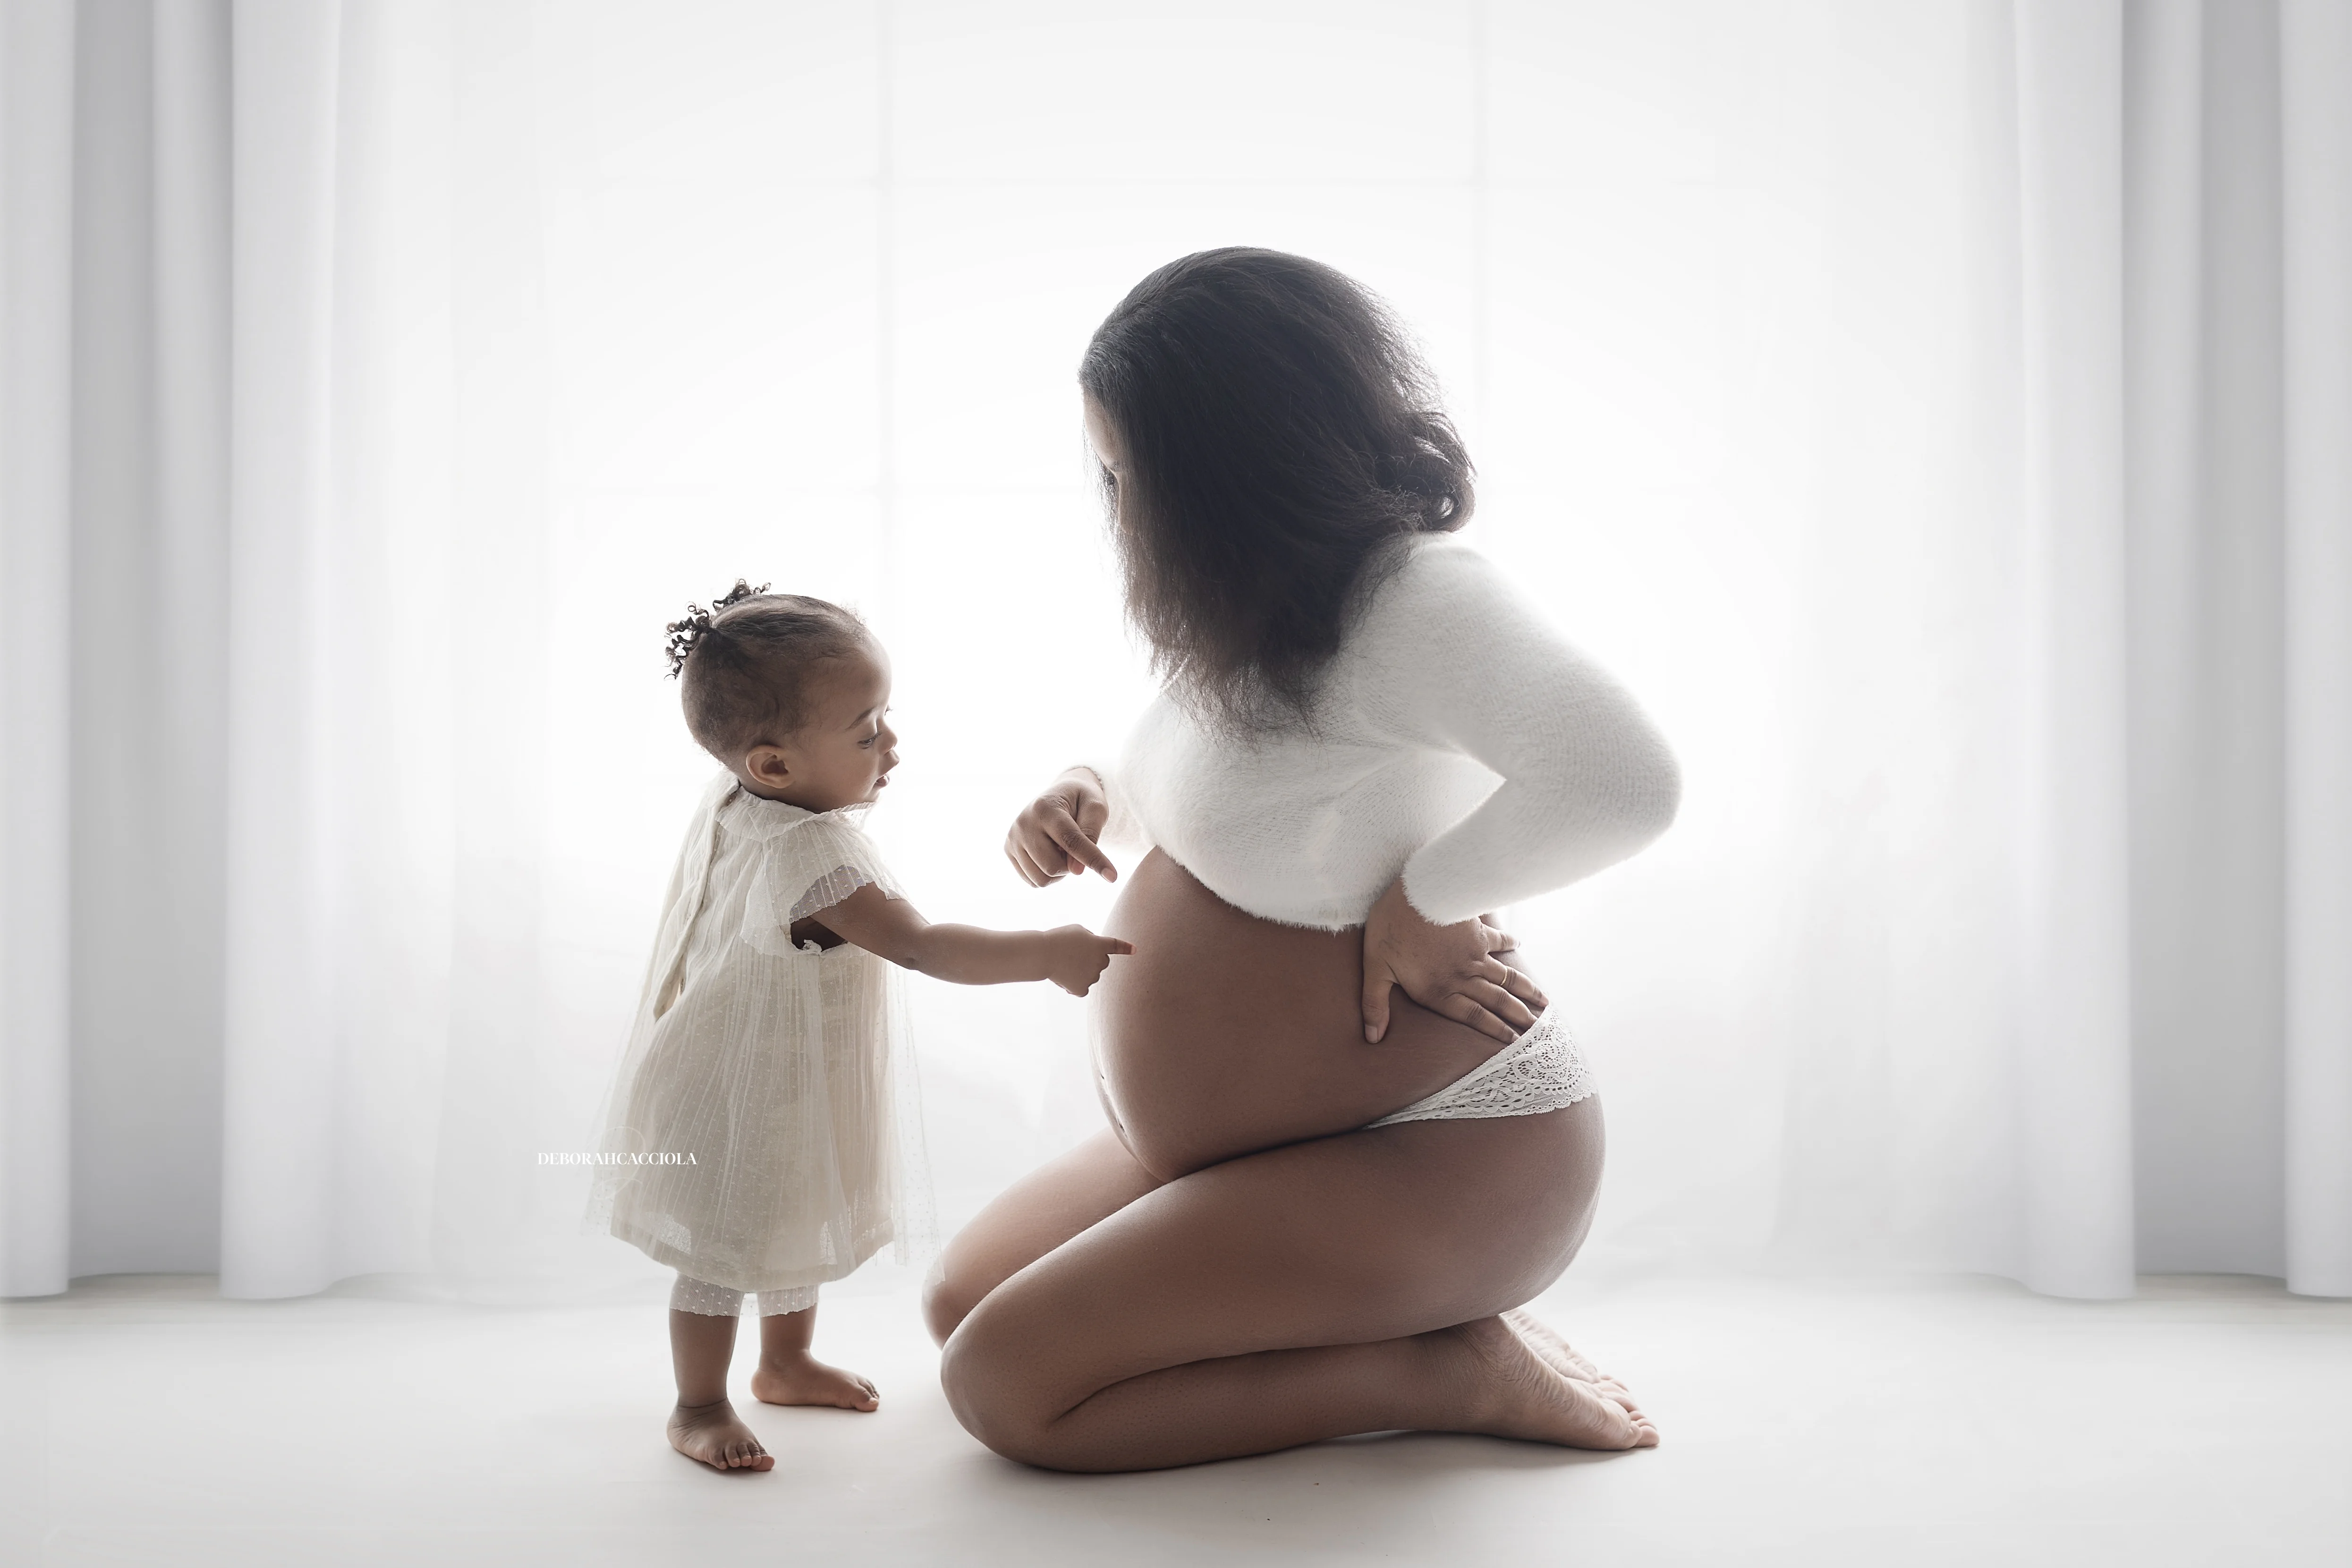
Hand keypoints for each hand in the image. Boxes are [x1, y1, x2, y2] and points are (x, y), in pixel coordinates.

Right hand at [1006, 768, 1118, 885]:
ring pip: (1041, 879)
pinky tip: (1051, 855)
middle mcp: (1022, 823)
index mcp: (1045, 808)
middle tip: (1077, 849)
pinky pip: (1032, 881)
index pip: (1071, 841)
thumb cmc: (1081, 800)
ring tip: (1063, 851)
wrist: (1059, 793)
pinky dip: (1048, 874)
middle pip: (1052, 866)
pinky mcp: (1008, 850)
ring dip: (1060, 872)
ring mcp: (1012, 838)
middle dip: (1072, 865)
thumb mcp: (1095, 808)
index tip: (1112, 876)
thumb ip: (1090, 836)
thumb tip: (1076, 870)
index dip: (1093, 860)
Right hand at [1045, 926, 1133, 996]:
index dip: (1126, 948)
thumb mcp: (1078, 931)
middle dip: (1093, 960)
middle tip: (1075, 955)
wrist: (1044, 954)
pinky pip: (1082, 988)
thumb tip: (1093, 952)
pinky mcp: (1082, 989)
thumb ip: (1091, 940)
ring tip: (1064, 964)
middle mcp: (1100, 962)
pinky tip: (1064, 978)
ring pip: (1091, 975)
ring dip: (1081, 971)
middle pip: (1102, 962)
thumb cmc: (1059, 939)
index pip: (1116, 946)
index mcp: (1100, 945)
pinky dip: (1075, 985)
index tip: (1134, 950)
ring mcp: (1092, 977)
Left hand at [1360, 877, 1547, 1043]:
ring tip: (1543, 1002)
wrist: (1417, 892)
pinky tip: (1520, 946)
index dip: (1494, 1030)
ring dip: (1525, 990)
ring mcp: (1474, 955)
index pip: (1472, 1016)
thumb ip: (1376, 1004)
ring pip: (1505, 978)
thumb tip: (1371, 1037)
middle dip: (1517, 1016)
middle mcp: (1462, 977)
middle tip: (1537, 1029)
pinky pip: (1499, 941)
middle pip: (1495, 1001)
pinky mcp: (1479, 932)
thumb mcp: (1375, 968)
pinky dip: (1511, 944)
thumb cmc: (1391, 929)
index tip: (1513, 1041)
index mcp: (1438, 991)